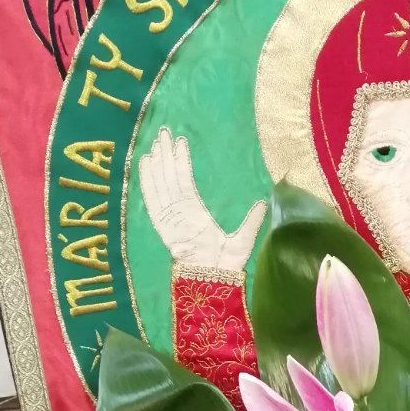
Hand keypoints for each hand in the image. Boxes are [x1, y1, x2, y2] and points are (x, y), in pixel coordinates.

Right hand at [138, 127, 266, 272]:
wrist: (213, 278)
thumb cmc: (227, 264)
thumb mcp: (243, 239)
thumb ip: (252, 221)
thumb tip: (264, 203)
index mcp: (196, 213)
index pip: (185, 181)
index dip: (181, 161)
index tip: (180, 141)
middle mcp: (180, 212)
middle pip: (169, 178)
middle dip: (165, 155)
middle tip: (162, 132)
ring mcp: (171, 217)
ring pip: (161, 184)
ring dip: (157, 163)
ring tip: (155, 142)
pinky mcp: (163, 224)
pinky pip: (153, 199)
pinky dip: (148, 181)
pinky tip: (145, 163)